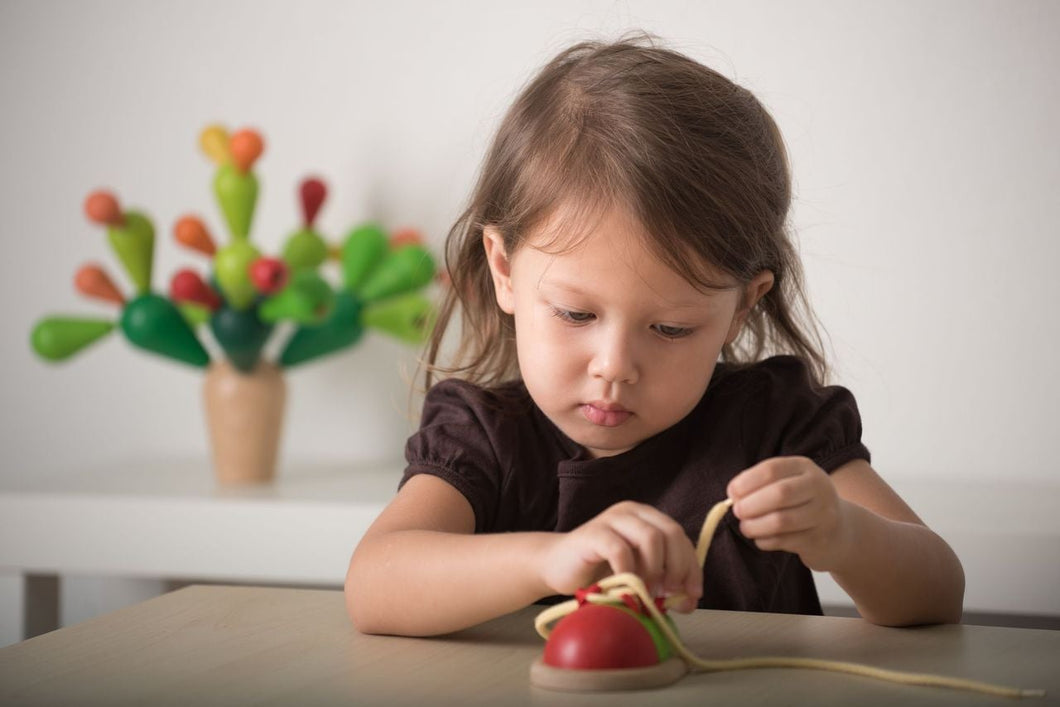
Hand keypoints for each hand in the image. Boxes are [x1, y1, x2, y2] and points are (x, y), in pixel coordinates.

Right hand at [538, 501, 701, 611]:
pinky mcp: (593, 533)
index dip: (692, 567)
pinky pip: (620, 550)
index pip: (681, 537)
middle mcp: (632, 512)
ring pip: (651, 537)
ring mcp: (611, 519)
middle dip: (678, 567)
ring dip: (656, 569)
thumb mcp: (639, 576)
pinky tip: (625, 587)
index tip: (693, 594)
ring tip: (648, 591)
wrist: (557, 567)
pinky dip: (629, 572)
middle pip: (671, 532)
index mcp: (647, 518)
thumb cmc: (599, 572)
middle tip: (670, 592)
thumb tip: (689, 601)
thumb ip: (664, 584)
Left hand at [727, 456, 853, 571]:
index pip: (772, 469)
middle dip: (751, 505)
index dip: (746, 481)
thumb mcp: (788, 483)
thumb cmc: (802, 502)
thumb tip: (733, 494)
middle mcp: (818, 487)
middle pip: (779, 494)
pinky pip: (785, 541)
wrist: (840, 530)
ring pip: (781, 521)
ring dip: (755, 526)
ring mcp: (823, 514)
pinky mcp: (820, 539)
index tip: (732, 492)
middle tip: (737, 511)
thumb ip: (762, 484)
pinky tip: (760, 539)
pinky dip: (766, 541)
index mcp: (805, 467)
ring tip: (746, 527)